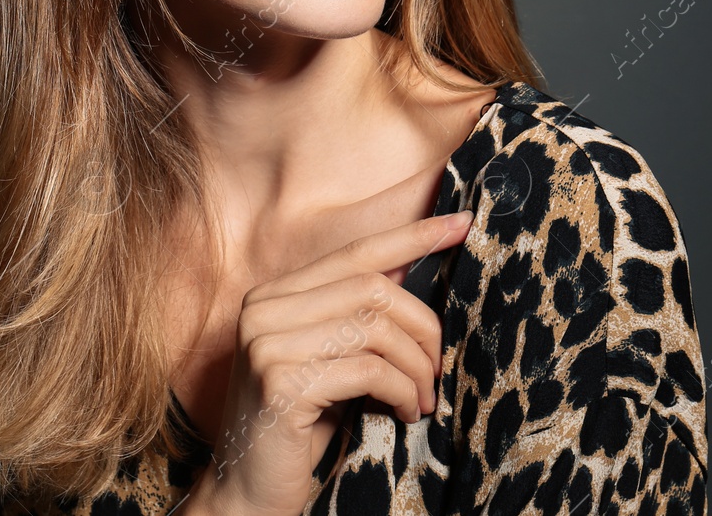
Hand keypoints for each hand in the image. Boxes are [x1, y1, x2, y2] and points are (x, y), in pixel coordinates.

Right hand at [191, 210, 474, 515]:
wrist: (248, 494)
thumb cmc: (298, 427)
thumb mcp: (330, 360)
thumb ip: (357, 314)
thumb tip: (408, 263)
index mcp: (273, 295)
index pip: (355, 252)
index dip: (412, 236)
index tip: (462, 222)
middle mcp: (263, 309)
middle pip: (373, 288)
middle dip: (422, 327)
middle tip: (437, 369)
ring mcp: (266, 343)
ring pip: (375, 327)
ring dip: (415, 367)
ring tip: (423, 398)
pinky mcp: (280, 382)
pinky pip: (367, 369)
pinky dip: (401, 391)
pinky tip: (405, 413)